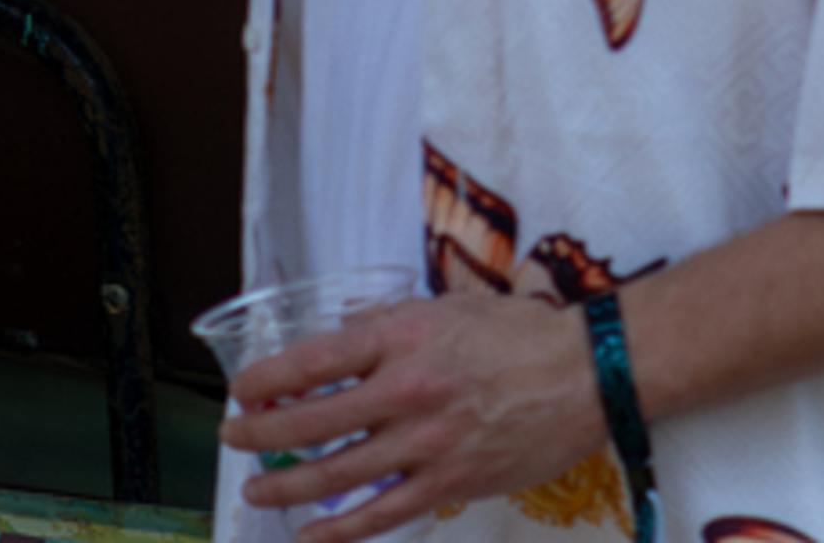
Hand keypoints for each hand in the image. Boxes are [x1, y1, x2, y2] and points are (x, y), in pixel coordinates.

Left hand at [226, 290, 601, 536]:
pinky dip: (336, 530)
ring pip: (335, 474)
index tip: (242, 389)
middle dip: (261, 433)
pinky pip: (378, 514)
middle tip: (233, 437)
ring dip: (286, 484)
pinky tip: (309, 534)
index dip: (268, 378)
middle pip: (313, 419)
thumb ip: (398, 317)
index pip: (317, 358)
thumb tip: (347, 325)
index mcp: (408, 334)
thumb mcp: (457, 304)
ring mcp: (426, 441)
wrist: (589, 373)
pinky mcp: (447, 481)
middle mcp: (408, 388)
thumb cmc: (524, 333)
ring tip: (257, 488)